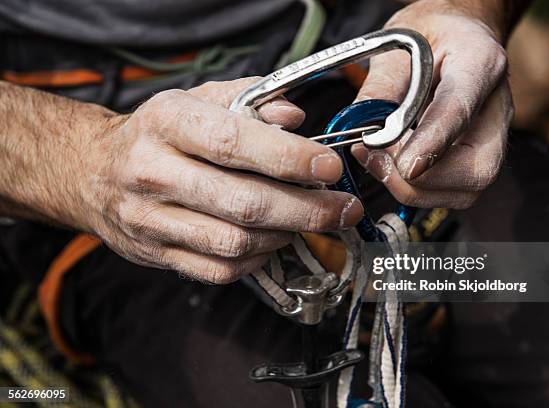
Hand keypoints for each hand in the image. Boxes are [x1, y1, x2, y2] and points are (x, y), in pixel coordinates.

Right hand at [81, 78, 362, 282]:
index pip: (233, 142)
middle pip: (243, 202)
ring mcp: (151, 220)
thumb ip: (251, 100)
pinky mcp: (156, 254)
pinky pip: (220, 269)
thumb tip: (297, 119)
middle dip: (306, 209)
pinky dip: (259, 258)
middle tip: (344, 208)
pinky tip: (274, 240)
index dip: (288, 158)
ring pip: (235, 242)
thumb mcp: (199, 99)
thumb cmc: (159, 134)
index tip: (329, 166)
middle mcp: (154, 172)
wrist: (92, 172)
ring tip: (310, 221)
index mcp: (167, 122)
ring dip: (285, 235)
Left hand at [352, 0, 513, 208]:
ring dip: (414, 189)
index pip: (459, 111)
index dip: (432, 143)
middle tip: (376, 159)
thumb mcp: (399, 42)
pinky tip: (392, 166)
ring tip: (378, 161)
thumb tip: (362, 128)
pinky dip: (417, 189)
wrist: (459, 33)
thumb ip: (381, 84)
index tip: (404, 165)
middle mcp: (495, 108)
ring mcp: (491, 138)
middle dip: (421, 180)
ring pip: (466, 190)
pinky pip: (452, 191)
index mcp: (479, 63)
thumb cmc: (433, 34)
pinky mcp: (476, 158)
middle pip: (477, 170)